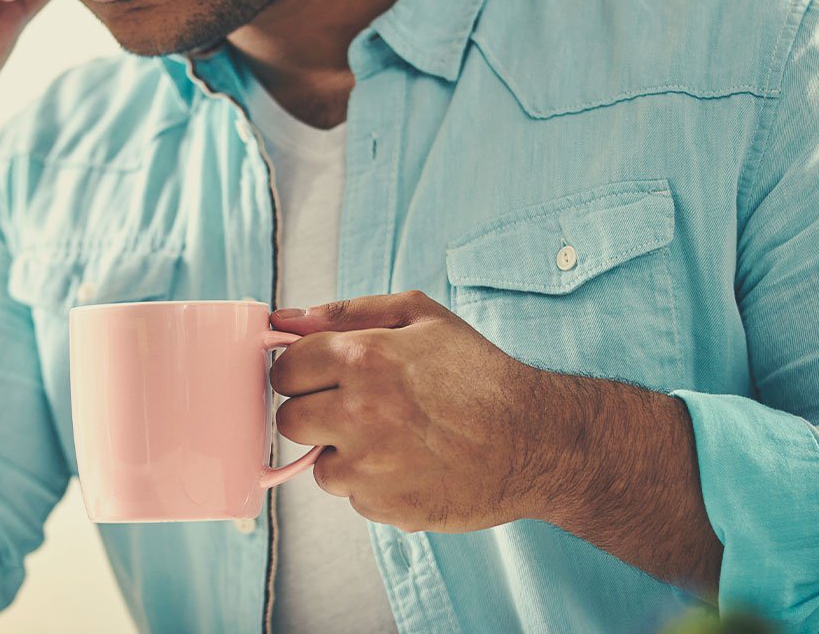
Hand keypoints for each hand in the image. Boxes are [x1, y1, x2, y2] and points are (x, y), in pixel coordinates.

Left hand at [268, 290, 557, 532]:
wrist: (534, 441)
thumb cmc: (478, 373)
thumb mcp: (421, 317)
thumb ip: (347, 312)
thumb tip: (285, 319)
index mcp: (363, 357)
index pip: (285, 369)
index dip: (301, 371)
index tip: (322, 376)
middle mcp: (359, 412)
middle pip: (289, 419)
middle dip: (314, 412)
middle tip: (354, 408)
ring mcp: (369, 466)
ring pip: (317, 463)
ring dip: (342, 453)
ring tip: (391, 437)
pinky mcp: (382, 505)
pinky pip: (352, 495)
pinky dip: (372, 484)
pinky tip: (410, 464)